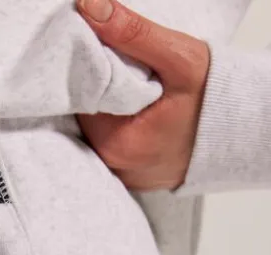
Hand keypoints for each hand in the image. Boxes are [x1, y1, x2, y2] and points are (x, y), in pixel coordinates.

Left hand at [75, 0, 210, 190]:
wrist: (240, 132)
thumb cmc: (214, 99)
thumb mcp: (178, 58)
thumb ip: (132, 34)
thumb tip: (89, 7)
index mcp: (116, 144)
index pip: (81, 98)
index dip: (88, 69)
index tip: (103, 49)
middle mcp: (112, 165)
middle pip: (86, 114)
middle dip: (99, 86)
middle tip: (124, 66)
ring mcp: (120, 171)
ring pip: (96, 127)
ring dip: (106, 103)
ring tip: (133, 86)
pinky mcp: (129, 171)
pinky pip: (110, 140)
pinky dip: (116, 121)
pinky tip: (134, 106)